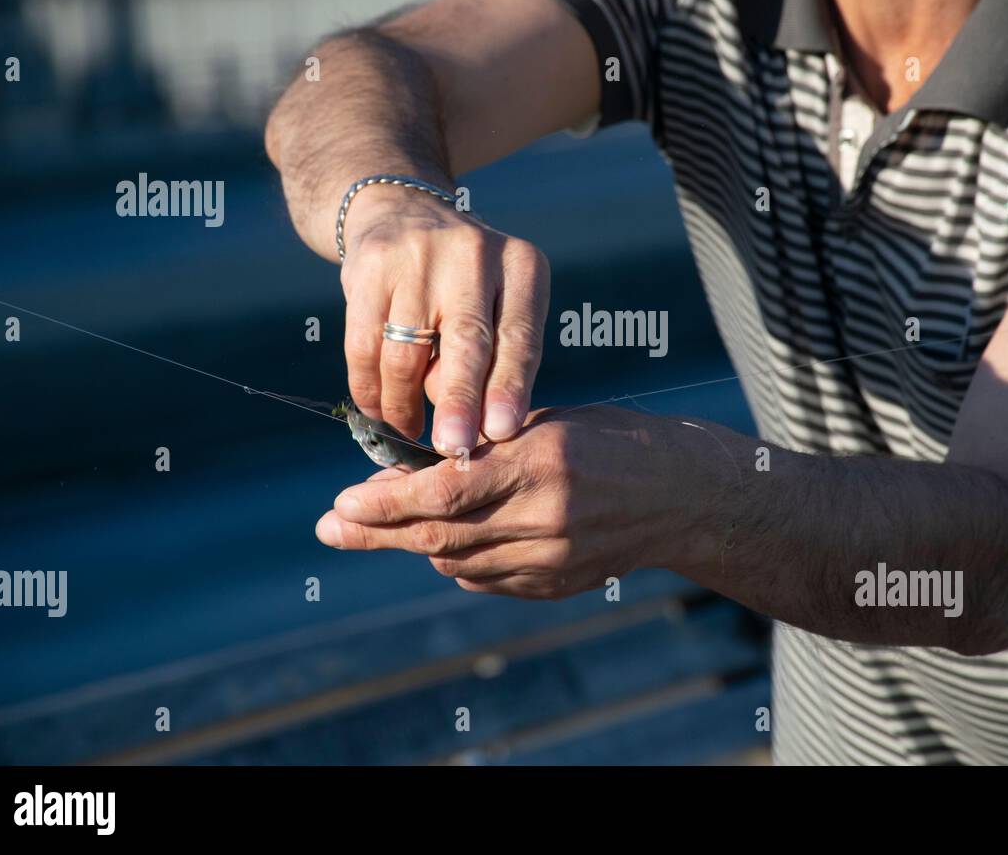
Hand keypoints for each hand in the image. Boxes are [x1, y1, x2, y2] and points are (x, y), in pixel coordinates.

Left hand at [314, 406, 729, 597]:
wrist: (677, 493)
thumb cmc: (607, 439)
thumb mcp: (542, 422)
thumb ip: (480, 449)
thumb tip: (407, 474)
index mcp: (540, 462)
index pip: (443, 491)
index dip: (384, 502)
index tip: (341, 502)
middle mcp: (543, 517)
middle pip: (437, 535)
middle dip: (374, 533)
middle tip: (330, 527)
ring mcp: (551, 559)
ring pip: (454, 561)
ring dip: (413, 542)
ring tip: (384, 525)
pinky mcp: (555, 584)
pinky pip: (484, 579)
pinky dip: (455, 559)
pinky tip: (447, 539)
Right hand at [340, 185, 549, 454]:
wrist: (401, 212)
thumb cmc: (463, 284)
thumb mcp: (496, 305)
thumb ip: (492, 361)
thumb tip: (473, 429)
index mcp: (521, 266)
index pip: (520, 336)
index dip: (509, 387)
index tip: (501, 432)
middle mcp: (473, 254)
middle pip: (467, 342)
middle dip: (460, 401)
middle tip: (453, 448)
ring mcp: (418, 256)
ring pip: (407, 352)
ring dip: (404, 404)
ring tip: (408, 431)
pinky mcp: (370, 267)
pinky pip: (364, 345)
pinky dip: (369, 387)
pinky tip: (378, 409)